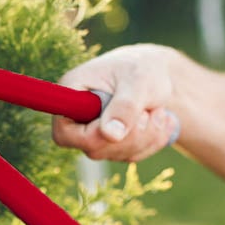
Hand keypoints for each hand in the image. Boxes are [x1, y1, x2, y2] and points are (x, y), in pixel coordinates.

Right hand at [52, 43, 181, 161]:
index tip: (118, 124)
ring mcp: (94, 133)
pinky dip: (153, 140)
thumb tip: (111, 136)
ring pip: (117, 154)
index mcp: (72, 92)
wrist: (158, 74)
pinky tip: (160, 119)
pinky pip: (132, 156)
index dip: (91, 136)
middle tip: (148, 110)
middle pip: (94, 148)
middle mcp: (77, 117)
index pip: (63, 132)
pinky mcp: (112, 144)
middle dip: (131, 134)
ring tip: (156, 109)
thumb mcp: (138, 81)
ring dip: (147, 136)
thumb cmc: (143, 68)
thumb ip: (125, 106)